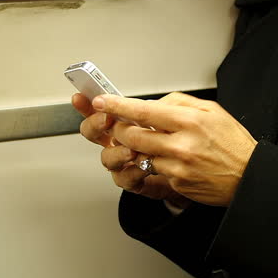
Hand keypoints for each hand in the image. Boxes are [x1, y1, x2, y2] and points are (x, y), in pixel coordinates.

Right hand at [73, 93, 187, 205]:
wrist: (196, 169)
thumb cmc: (183, 143)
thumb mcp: (177, 117)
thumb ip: (162, 107)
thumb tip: (152, 101)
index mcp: (126, 121)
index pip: (101, 110)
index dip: (87, 104)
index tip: (81, 97)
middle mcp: (120, 141)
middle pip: (93, 132)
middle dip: (95, 124)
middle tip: (107, 119)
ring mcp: (125, 161)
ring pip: (106, 157)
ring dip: (117, 152)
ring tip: (132, 149)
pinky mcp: (134, 180)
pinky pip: (124, 178)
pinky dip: (133, 171)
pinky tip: (145, 166)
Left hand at [94, 92, 257, 206]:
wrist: (249, 177)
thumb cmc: (233, 143)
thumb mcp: (212, 111)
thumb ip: (180, 102)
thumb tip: (155, 103)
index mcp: (189, 121)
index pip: (143, 111)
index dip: (118, 106)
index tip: (102, 101)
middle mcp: (181, 144)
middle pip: (132, 135)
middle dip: (121, 130)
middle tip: (123, 126)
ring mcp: (177, 166)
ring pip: (140, 154)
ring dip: (139, 148)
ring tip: (153, 142)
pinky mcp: (176, 183)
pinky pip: (155, 170)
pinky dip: (157, 163)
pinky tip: (174, 160)